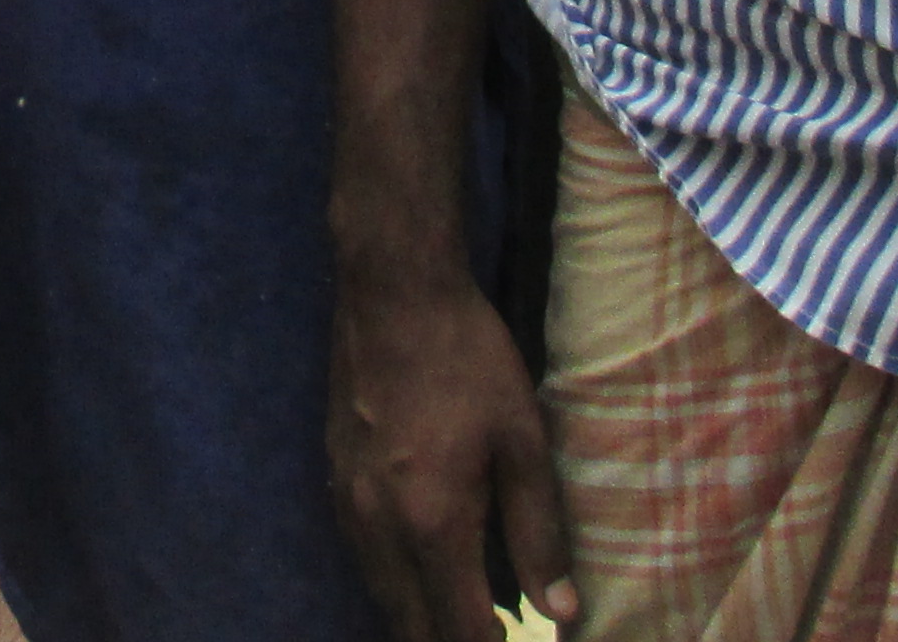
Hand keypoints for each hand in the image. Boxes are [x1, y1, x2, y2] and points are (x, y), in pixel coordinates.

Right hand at [331, 268, 573, 641]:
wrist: (393, 290)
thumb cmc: (469, 360)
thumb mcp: (522, 440)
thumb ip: (539, 532)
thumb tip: (563, 611)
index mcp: (432, 522)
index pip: (459, 630)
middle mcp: (379, 528)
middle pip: (410, 626)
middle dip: (451, 640)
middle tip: (495, 632)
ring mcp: (348, 504)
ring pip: (382, 597)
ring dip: (421, 617)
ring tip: (466, 612)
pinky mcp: (334, 479)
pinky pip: (363, 560)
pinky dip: (395, 582)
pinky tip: (424, 568)